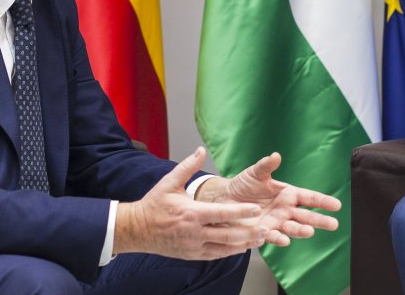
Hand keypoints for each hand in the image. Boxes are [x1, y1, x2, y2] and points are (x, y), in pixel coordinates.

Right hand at [114, 147, 265, 259]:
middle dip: (248, 232)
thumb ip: (187, 166)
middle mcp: (194, 232)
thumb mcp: (169, 182)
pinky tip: (243, 246)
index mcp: (191, 213)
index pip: (221, 213)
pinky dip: (231, 251)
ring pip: (224, 248)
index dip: (240, 212)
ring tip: (260, 239)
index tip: (256, 209)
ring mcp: (194, 246)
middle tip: (267, 229)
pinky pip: (216, 255)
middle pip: (227, 235)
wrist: (138, 230)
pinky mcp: (193, 255)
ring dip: (244, 244)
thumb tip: (200, 150)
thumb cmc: (154, 204)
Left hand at [195, 151, 340, 246]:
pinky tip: (284, 240)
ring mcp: (276, 222)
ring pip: (293, 228)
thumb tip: (276, 155)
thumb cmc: (243, 184)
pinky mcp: (263, 232)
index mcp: (288, 194)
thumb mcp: (255, 173)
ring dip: (301, 230)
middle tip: (334, 224)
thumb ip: (266, 166)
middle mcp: (285, 209)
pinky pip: (273, 237)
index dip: (323, 201)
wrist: (225, 199)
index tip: (337, 205)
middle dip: (320, 220)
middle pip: (307, 216)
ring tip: (309, 231)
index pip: (309, 197)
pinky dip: (278, 239)